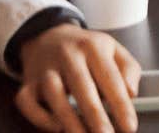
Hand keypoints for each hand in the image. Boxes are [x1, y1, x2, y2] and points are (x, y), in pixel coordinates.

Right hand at [15, 23, 140, 132]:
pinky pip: (27, 102)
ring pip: (53, 95)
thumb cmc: (87, 49)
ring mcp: (44, 69)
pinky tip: (57, 128)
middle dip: (95, 115)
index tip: (130, 127)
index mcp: (93, 47)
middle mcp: (67, 56)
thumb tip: (131, 94)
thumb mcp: (113, 49)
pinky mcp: (27, 83)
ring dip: (69, 119)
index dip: (121, 105)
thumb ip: (128, 69)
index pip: (110, 78)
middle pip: (81, 86)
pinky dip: (40, 117)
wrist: (48, 35)